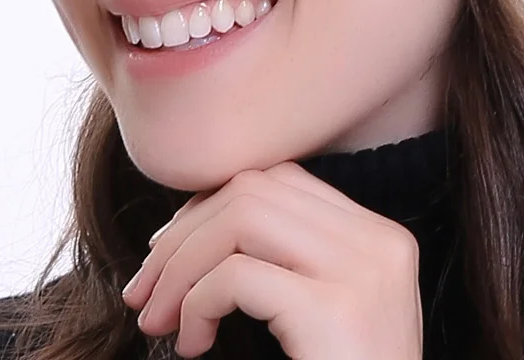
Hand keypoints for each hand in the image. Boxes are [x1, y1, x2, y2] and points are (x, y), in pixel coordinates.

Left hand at [122, 159, 423, 359]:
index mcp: (378, 238)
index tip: (174, 254)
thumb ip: (289, 264)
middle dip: (182, 234)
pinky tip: (193, 345)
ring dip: (180, 265)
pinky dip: (197, 302)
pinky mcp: (336, 309)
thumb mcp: (325, 317)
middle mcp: (377, 243)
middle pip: (253, 191)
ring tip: (157, 319)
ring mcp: (362, 272)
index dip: (214, 206)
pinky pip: (237, 276)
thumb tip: (192, 228)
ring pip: (240, 217)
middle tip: (144, 291)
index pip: (280, 181)